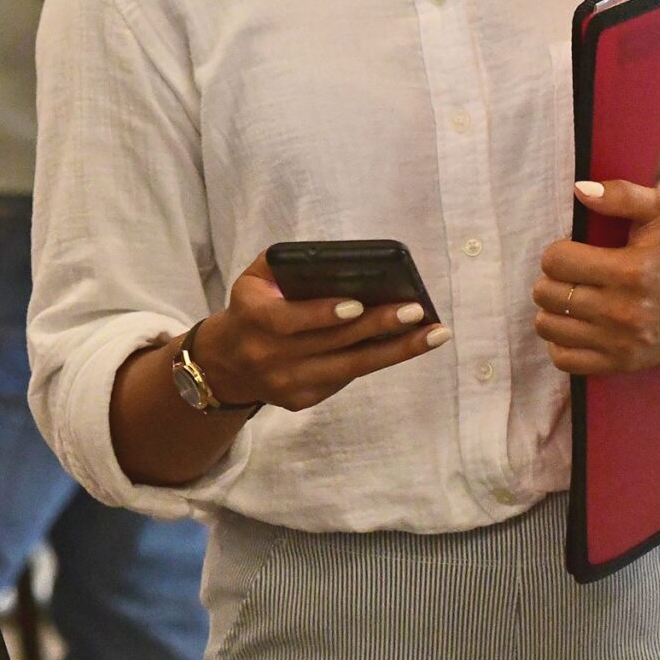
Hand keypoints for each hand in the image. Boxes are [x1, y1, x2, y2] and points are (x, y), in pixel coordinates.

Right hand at [194, 257, 447, 411]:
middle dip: (378, 326)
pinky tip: (411, 344)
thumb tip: (338, 260)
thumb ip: (285, 264)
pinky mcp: (303, 400)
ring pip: (351, 367)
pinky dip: (381, 359)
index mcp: (254, 320)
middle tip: (415, 310)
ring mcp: (288, 384)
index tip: (358, 304)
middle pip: (333, 344)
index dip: (324, 313)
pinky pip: (347, 377)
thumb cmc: (252, 307)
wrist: (225, 365)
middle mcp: (270, 358)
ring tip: (434, 333)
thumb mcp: (254, 279)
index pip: (291, 320)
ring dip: (396, 350)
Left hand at [531, 181, 659, 375]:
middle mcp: (623, 311)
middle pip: (548, 294)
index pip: (557, 261)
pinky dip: (561, 341)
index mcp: (631, 270)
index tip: (573, 250)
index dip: (558, 251)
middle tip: (572, 274)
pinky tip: (575, 325)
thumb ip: (621, 196)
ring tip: (572, 297)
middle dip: (553, 278)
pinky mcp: (620, 363)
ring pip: (548, 326)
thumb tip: (579, 190)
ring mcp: (620, 342)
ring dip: (553, 309)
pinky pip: (564, 359)